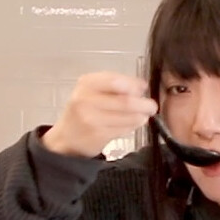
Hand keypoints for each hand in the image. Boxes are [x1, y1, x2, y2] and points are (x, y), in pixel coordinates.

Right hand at [42, 72, 157, 157]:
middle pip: (125, 101)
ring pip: (128, 117)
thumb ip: (114, 85)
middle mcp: (86, 100)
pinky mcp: (98, 135)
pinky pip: (124, 129)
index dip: (133, 84)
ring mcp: (91, 119)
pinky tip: (133, 124)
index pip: (115, 81)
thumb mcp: (91, 91)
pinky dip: (133, 126)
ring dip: (140, 116)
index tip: (143, 88)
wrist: (67, 138)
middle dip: (143, 104)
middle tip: (151, 106)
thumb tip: (141, 86)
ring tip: (143, 115)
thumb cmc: (83, 111)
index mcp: (86, 84)